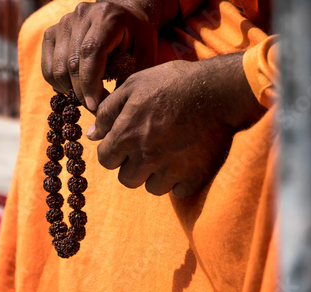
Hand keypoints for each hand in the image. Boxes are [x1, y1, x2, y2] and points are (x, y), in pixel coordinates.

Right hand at [41, 0, 176, 110]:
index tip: (95, 107)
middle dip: (82, 93)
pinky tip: (74, 88)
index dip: (90, 85)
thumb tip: (108, 109)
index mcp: (106, 18)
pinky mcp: (52, 33)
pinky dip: (58, 84)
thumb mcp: (144, 56)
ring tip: (87, 97)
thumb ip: (129, 79)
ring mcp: (63, 23)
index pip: (89, 53)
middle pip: (71, 64)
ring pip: (57, 69)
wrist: (126, 16)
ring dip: (70, 91)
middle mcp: (81, 16)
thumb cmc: (138, 38)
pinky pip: (47, 67)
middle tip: (95, 107)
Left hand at [87, 53, 266, 197]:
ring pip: (152, 187)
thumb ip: (108, 112)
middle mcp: (146, 157)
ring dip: (156, 175)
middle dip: (132, 166)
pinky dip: (180, 180)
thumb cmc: (172, 83)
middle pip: (127, 179)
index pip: (105, 160)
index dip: (112, 151)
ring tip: (168, 153)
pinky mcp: (195, 176)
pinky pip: (179, 190)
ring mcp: (171, 170)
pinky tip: (186, 159)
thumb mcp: (134, 86)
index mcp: (127, 136)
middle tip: (147, 149)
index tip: (124, 143)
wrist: (219, 89)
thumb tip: (91, 135)